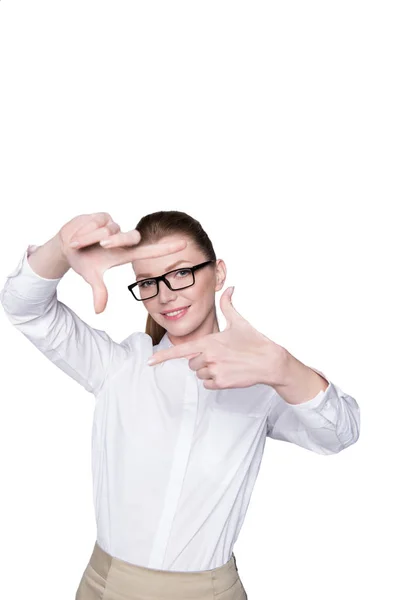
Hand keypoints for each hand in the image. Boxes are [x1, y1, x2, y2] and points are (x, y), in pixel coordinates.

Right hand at [57, 212, 186, 313]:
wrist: (65, 244)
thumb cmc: (83, 260)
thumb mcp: (90, 276)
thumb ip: (99, 291)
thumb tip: (99, 311)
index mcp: (124, 253)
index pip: (150, 251)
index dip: (166, 249)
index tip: (184, 245)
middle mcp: (122, 239)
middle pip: (129, 237)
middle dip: (114, 241)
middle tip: (101, 245)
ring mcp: (114, 226)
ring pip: (106, 231)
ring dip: (89, 239)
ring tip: (80, 243)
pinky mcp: (104, 216)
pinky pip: (95, 223)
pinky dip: (83, 230)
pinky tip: (80, 232)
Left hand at [147, 286, 285, 388]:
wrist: (269, 361)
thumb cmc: (254, 341)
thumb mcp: (239, 322)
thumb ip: (228, 305)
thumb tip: (230, 288)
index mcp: (209, 341)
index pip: (180, 350)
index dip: (163, 356)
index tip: (150, 361)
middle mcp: (209, 357)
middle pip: (191, 363)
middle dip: (201, 360)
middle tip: (220, 356)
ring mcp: (215, 371)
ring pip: (199, 374)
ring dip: (209, 371)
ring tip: (226, 363)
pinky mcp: (222, 383)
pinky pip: (208, 384)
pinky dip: (215, 381)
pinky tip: (228, 373)